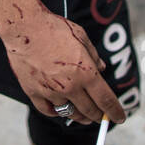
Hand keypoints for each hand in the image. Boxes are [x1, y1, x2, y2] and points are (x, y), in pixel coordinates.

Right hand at [2, 9, 126, 126]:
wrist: (24, 26)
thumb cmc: (54, 28)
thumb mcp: (81, 37)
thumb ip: (94, 55)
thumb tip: (101, 68)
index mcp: (86, 73)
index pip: (106, 100)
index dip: (115, 112)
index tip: (119, 118)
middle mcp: (70, 86)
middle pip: (89, 110)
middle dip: (98, 116)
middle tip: (102, 118)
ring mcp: (51, 91)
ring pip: (69, 112)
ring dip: (79, 117)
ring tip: (83, 117)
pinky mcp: (34, 91)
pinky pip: (47, 110)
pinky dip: (55, 112)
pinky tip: (59, 110)